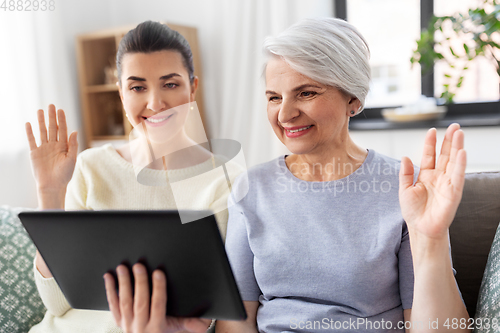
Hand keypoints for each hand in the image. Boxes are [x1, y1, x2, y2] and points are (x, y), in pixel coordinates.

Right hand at [25, 105, 77, 191]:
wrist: (52, 186)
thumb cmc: (64, 175)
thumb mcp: (71, 159)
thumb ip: (73, 145)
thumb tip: (74, 131)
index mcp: (64, 146)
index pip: (62, 130)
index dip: (61, 120)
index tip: (60, 110)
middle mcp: (54, 145)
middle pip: (52, 128)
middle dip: (51, 117)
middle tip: (51, 105)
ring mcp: (44, 148)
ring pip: (42, 132)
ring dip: (41, 121)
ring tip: (40, 110)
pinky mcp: (34, 153)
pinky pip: (32, 140)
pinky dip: (30, 132)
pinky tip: (29, 123)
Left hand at [104, 263, 211, 332]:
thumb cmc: (166, 332)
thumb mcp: (180, 329)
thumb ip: (191, 324)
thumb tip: (203, 322)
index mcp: (158, 327)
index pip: (158, 305)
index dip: (159, 288)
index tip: (159, 272)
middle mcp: (141, 327)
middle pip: (140, 302)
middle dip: (139, 282)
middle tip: (139, 266)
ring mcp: (128, 324)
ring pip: (125, 302)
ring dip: (123, 284)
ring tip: (123, 268)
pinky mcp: (119, 321)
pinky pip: (112, 305)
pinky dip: (110, 290)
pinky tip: (109, 277)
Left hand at [399, 123, 466, 239]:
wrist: (421, 228)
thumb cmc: (413, 211)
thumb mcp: (404, 189)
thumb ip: (405, 173)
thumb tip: (405, 157)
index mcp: (426, 175)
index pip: (430, 155)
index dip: (431, 143)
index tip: (432, 130)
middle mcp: (438, 177)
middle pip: (445, 155)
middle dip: (449, 140)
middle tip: (454, 126)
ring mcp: (447, 183)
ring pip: (453, 161)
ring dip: (457, 147)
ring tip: (459, 133)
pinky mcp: (454, 192)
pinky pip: (458, 175)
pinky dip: (460, 164)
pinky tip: (461, 152)